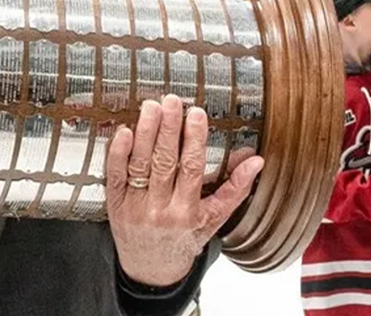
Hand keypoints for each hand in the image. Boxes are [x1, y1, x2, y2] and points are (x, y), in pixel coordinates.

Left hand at [107, 95, 264, 286]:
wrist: (152, 268)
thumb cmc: (184, 239)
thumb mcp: (214, 219)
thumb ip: (235, 189)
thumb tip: (255, 160)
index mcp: (188, 212)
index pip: (191, 169)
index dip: (194, 140)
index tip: (197, 114)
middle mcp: (160, 209)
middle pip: (164, 162)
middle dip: (168, 128)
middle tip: (172, 101)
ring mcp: (134, 206)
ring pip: (139, 165)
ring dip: (144, 132)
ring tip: (151, 107)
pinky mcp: (114, 203)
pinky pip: (115, 175)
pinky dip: (118, 153)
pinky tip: (124, 131)